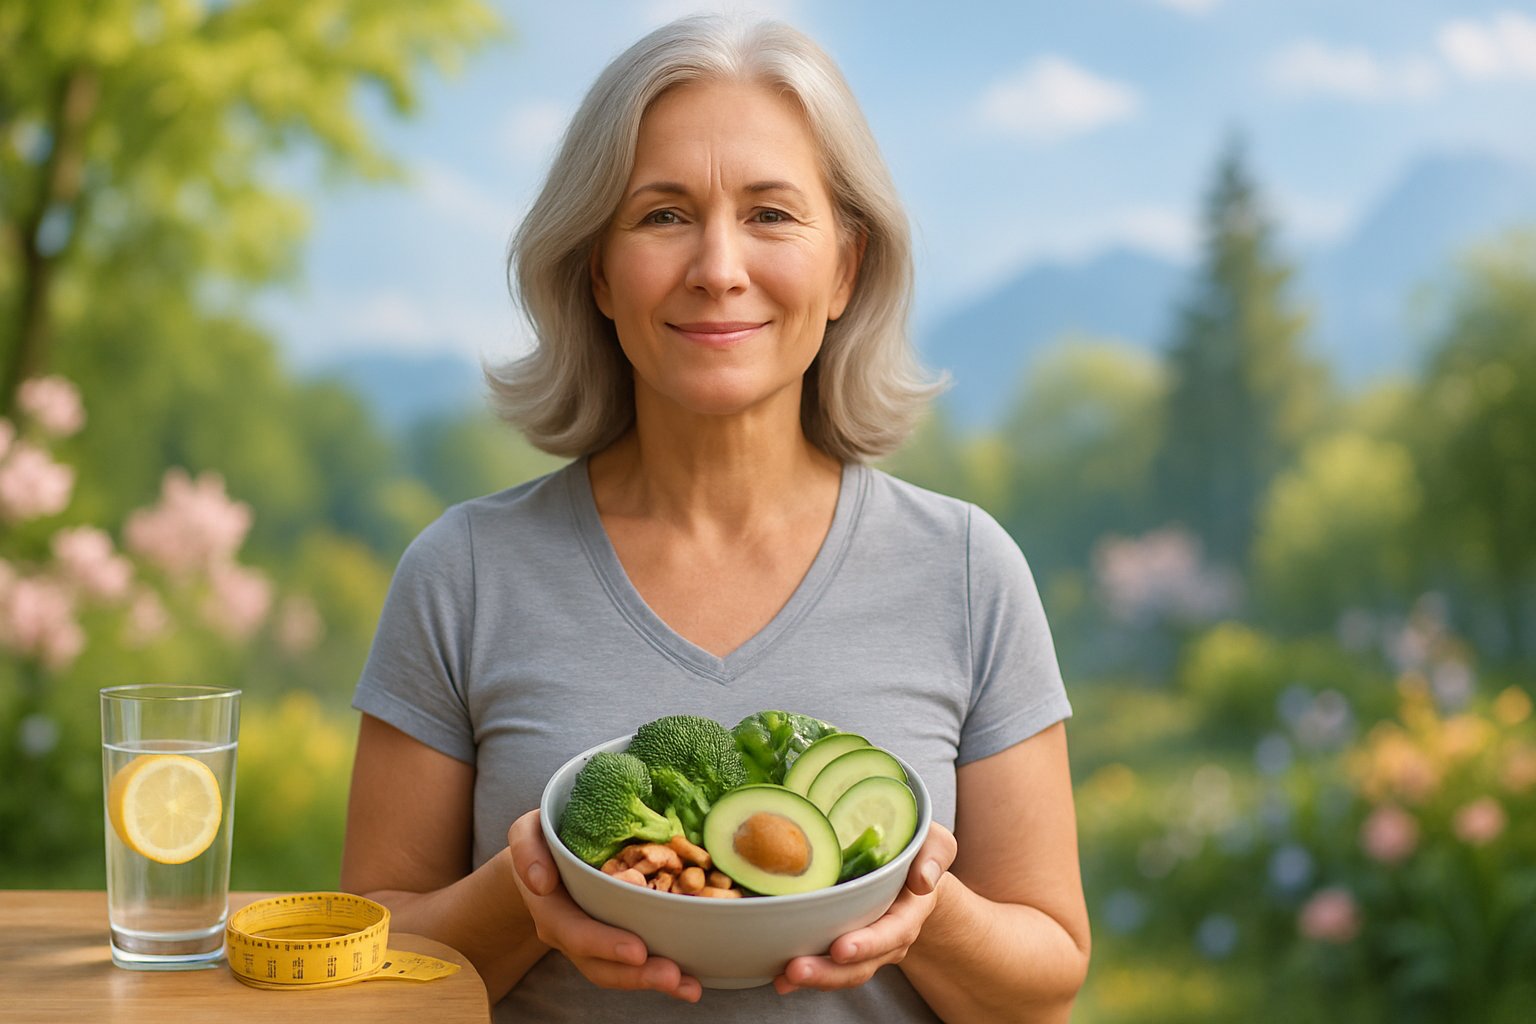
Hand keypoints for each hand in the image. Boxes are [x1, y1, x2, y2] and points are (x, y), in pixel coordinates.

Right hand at [506, 809, 701, 1001]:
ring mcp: (590, 943)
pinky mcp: (610, 942)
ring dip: (652, 981)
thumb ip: (527, 849)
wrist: (541, 861)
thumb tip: (541, 882)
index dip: (604, 944)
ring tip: (688, 987)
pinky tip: (689, 981)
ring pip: (617, 973)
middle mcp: (569, 934)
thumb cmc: (542, 842)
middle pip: (599, 966)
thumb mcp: (526, 833)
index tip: (637, 950)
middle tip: (673, 976)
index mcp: (550, 908)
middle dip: (636, 974)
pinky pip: (630, 966)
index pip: (575, 932)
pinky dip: (658, 975)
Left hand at [773, 822, 958, 993]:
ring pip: (842, 972)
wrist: (911, 873)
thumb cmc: (916, 852)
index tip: (840, 948)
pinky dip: (803, 974)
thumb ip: (936, 855)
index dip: (867, 944)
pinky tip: (778, 976)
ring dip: (813, 977)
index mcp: (909, 913)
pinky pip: (826, 966)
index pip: (892, 934)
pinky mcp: (843, 947)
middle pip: (861, 965)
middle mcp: (887, 938)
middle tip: (797, 969)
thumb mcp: (933, 844)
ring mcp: (865, 947)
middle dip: (829, 972)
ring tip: (784, 978)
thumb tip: (923, 880)